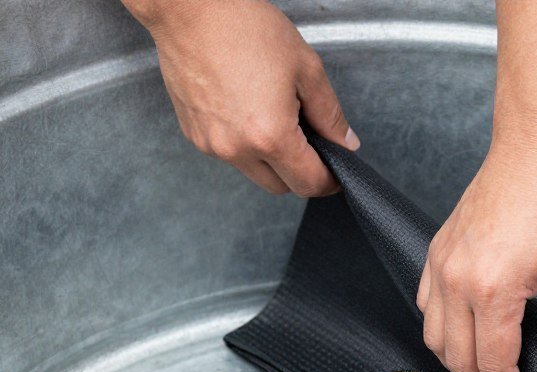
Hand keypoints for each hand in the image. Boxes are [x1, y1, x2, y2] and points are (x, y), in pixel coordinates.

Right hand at [122, 0, 358, 195]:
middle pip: (281, 187)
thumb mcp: (305, 68)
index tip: (336, 171)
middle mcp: (237, 149)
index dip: (329, 181)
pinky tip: (249, 112)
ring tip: (277, 118)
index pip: (309, 183)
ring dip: (272, 160)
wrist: (189, 9)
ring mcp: (212, 145)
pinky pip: (230, 155)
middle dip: (301, 173)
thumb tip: (346, 143)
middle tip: (311, 144)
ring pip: (255, 173)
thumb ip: (330, 114)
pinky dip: (247, 145)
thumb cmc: (244, 28)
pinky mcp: (194, 135)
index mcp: (270, 136)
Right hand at [416, 148, 536, 371]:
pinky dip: (441, 331)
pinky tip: (463, 338)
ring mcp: (441, 265)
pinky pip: (426, 306)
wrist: (534, 146)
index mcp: (493, 289)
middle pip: (458, 360)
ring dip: (457, 366)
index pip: (494, 364)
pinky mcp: (437, 251)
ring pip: (435, 337)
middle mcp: (457, 280)